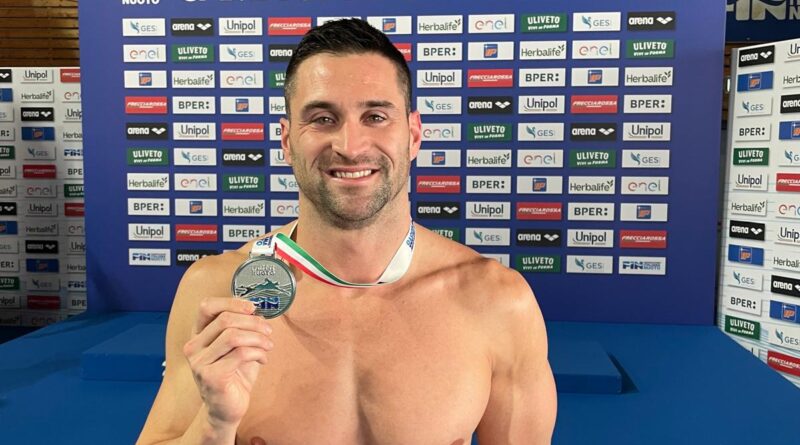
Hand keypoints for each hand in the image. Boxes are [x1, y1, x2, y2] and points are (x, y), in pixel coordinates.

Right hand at [183, 297, 273, 426]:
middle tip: (268, 330)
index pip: (207, 307)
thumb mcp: (238, 347)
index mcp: (198, 335)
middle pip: (225, 319)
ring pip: (234, 336)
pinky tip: (263, 359)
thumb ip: (243, 327)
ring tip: (268, 345)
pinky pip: (241, 354)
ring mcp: (200, 362)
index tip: (252, 307)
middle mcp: (194, 347)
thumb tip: (259, 309)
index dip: (231, 302)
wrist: (227, 409)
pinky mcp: (211, 376)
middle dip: (252, 321)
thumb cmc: (234, 375)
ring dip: (258, 338)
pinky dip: (258, 353)